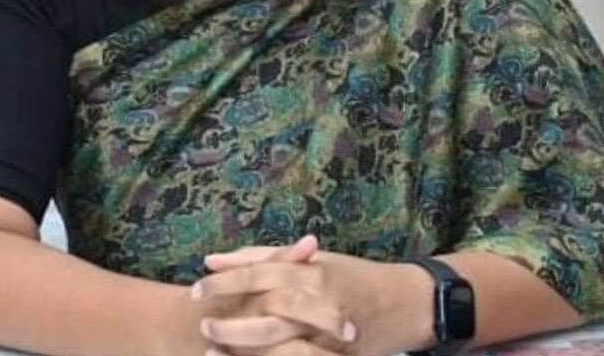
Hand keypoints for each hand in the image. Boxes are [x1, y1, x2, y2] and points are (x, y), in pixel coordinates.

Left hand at [193, 236, 412, 355]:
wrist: (407, 303)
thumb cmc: (353, 276)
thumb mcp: (313, 260)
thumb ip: (263, 257)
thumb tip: (212, 260)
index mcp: (311, 272)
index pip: (260, 274)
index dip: (226, 282)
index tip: (196, 289)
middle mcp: (320, 300)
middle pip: (267, 311)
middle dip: (232, 322)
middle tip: (203, 326)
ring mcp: (330, 334)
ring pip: (281, 345)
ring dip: (246, 351)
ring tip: (214, 354)